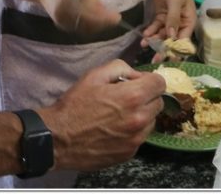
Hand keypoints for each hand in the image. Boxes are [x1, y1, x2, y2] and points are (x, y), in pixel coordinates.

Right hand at [37, 0, 120, 34]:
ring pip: (85, 29)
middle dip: (103, 23)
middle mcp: (63, 15)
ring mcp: (62, 22)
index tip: (117, 17)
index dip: (103, 17)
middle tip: (116, 18)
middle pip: (87, 24)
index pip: (88, 13)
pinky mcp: (62, 26)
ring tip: (110, 19)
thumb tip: (104, 9)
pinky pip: (80, 29)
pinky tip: (99, 22)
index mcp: (66, 1)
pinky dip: (92, 27)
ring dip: (99, 26)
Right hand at [40, 59, 164, 170]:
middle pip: (159, 102)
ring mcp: (137, 139)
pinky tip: (114, 128)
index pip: (160, 83)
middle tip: (126, 96)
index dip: (149, 79)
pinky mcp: (131, 153)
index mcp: (132, 96)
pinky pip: (140, 136)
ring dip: (141, 114)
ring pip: (151, 121)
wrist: (60, 137)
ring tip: (119, 113)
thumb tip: (136, 75)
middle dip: (146, 96)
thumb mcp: (93, 75)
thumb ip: (119, 68)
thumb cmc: (75, 104)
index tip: (137, 81)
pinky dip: (133, 130)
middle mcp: (140, 119)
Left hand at [143, 0, 196, 61]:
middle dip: (163, 49)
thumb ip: (173, 19)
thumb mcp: (175, 2)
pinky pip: (155, 27)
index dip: (176, 50)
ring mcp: (170, 21)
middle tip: (154, 59)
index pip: (183, 41)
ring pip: (162, 35)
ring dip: (154, 41)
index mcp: (189, 22)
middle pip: (172, 40)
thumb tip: (172, 36)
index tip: (168, 58)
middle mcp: (180, 24)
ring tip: (144, 45)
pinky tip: (144, 36)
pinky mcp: (161, 17)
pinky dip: (150, 32)